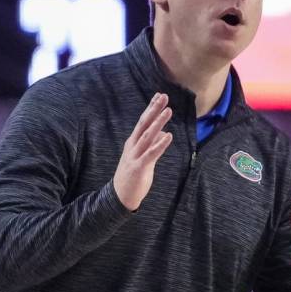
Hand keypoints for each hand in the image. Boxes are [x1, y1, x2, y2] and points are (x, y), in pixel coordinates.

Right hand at [113, 93, 173, 210]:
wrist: (121, 195)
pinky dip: (160, 144)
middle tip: (164, 96)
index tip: (159, 95)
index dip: (151, 108)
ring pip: (148, 136)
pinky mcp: (139, 167)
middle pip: (144, 124)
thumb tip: (163, 133)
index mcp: (133, 142)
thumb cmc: (132, 175)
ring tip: (168, 111)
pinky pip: (151, 154)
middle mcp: (133, 146)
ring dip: (158, 122)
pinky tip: (169, 136)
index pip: (143, 121)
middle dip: (154, 110)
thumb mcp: (143, 157)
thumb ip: (152, 144)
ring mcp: (135, 156)